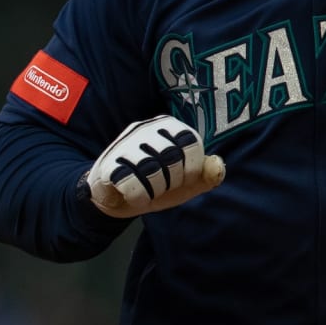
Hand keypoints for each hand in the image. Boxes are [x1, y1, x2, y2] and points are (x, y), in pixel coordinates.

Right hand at [83, 116, 226, 219]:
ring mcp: (124, 144)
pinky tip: (134, 196)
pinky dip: (139, 198)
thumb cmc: (154, 184)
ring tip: (148, 189)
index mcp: (168, 126)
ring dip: (154, 190)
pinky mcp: (107, 165)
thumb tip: (218, 164)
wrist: (115, 196)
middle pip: (172, 156)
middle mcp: (145, 128)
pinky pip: (132, 185)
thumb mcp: (185, 183)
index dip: (191, 168)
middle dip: (172, 181)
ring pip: (151, 170)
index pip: (191, 142)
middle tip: (161, 185)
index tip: (182, 178)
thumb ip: (205, 176)